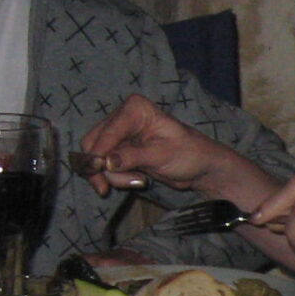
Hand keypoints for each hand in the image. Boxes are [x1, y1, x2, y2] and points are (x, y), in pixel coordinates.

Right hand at [82, 95, 237, 193]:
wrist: (201, 167)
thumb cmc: (189, 154)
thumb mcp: (162, 155)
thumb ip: (133, 157)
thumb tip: (106, 162)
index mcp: (134, 109)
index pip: (106, 133)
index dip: (98, 155)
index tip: (99, 174)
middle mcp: (123, 117)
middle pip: (93, 144)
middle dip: (102, 168)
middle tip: (113, 186)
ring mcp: (120, 134)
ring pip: (97, 157)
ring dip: (112, 175)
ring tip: (139, 181)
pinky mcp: (121, 150)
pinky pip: (106, 165)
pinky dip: (116, 176)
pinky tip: (137, 179)